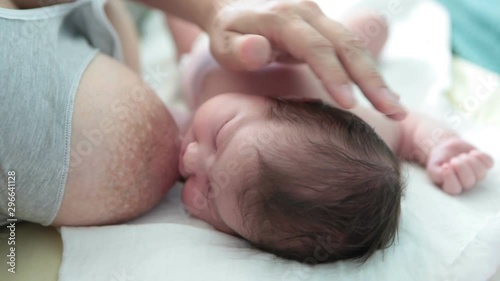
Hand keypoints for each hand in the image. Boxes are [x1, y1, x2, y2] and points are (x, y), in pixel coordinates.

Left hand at [205, 0, 406, 119]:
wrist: (235, 10)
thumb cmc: (228, 34)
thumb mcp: (223, 42)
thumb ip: (239, 49)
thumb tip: (257, 49)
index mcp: (282, 18)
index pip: (315, 47)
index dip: (334, 74)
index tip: (350, 104)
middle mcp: (307, 14)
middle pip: (346, 45)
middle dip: (371, 79)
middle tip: (392, 112)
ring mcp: (320, 19)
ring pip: (356, 46)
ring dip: (378, 78)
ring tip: (396, 110)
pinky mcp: (326, 29)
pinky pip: (353, 49)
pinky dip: (370, 73)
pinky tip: (385, 96)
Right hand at [426, 137, 493, 194]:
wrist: (446, 148)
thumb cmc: (438, 160)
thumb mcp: (432, 167)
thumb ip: (436, 173)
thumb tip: (446, 171)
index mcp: (451, 186)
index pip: (453, 189)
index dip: (450, 178)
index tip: (445, 166)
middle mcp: (465, 183)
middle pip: (468, 182)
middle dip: (461, 167)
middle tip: (453, 159)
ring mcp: (475, 175)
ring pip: (481, 174)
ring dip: (471, 162)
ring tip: (462, 155)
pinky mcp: (483, 165)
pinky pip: (489, 163)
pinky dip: (481, 156)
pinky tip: (471, 152)